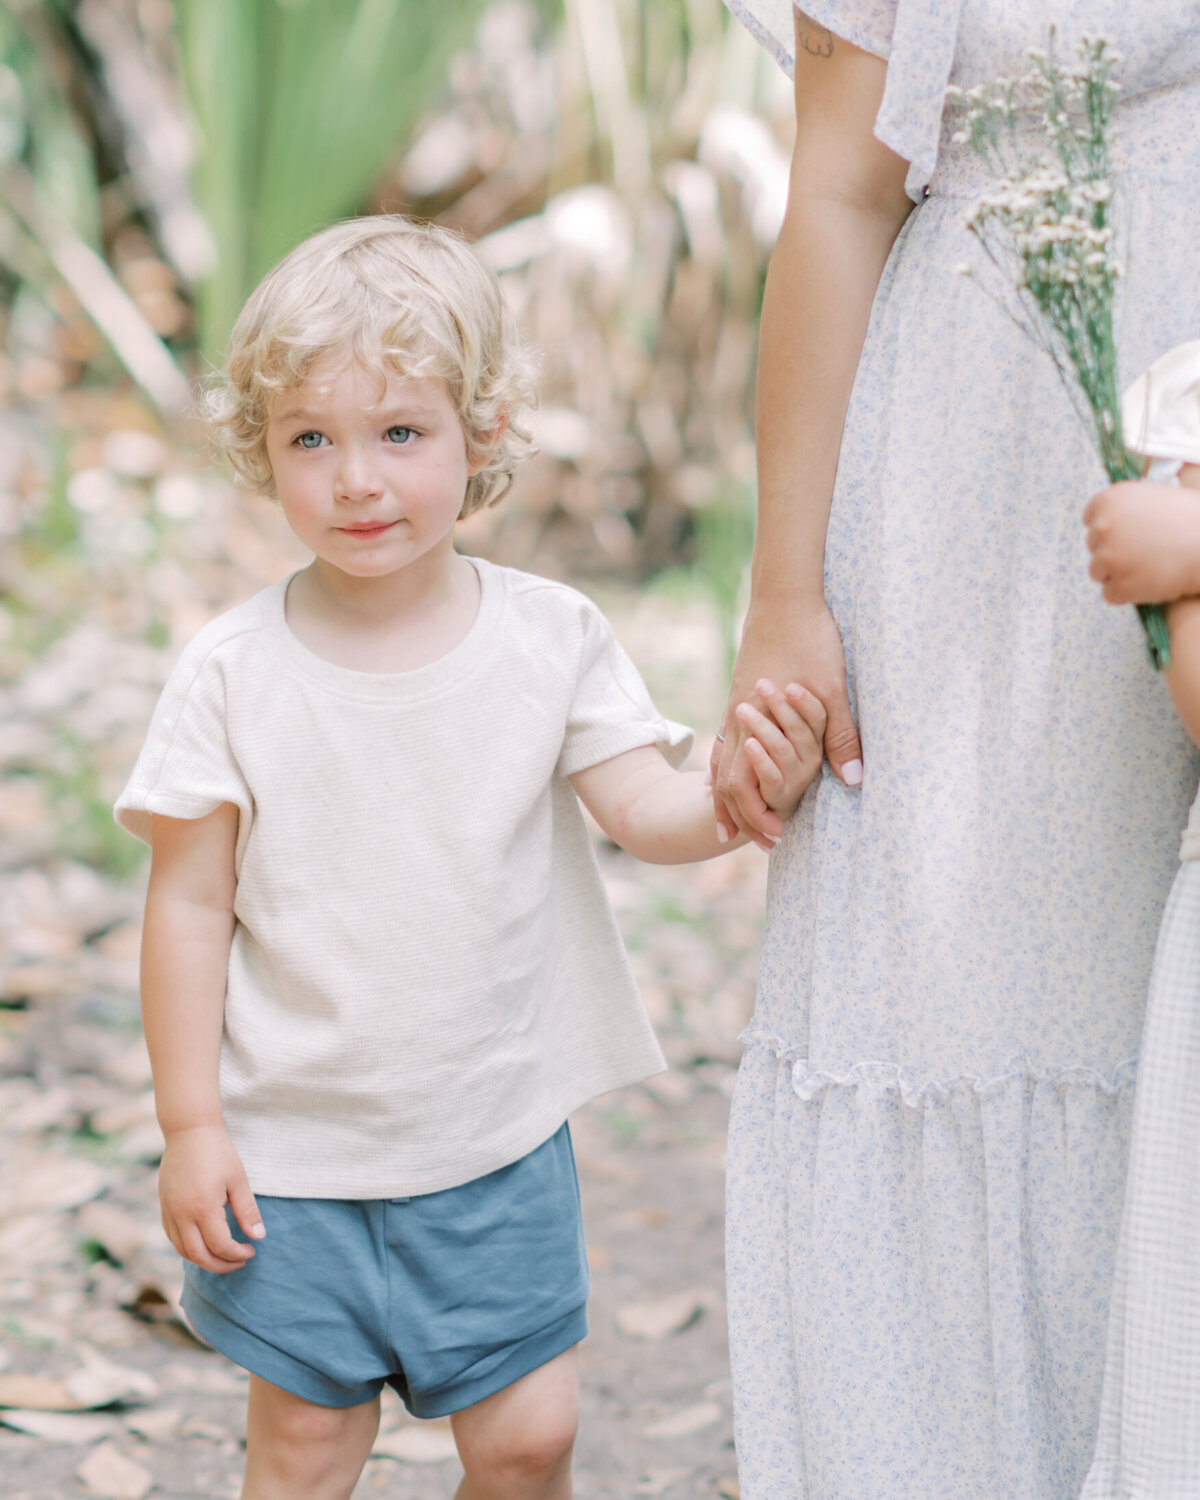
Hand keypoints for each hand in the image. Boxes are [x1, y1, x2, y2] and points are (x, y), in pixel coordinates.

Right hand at [158, 1124, 263, 1272]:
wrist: (188, 1131)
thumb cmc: (217, 1152)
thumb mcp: (238, 1179)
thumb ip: (247, 1211)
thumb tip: (258, 1237)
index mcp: (202, 1208)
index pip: (220, 1246)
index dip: (237, 1254)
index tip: (251, 1250)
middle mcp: (181, 1215)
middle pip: (199, 1256)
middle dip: (221, 1265)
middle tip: (240, 1261)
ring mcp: (169, 1212)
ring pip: (183, 1251)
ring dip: (204, 1260)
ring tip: (224, 1257)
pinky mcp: (164, 1208)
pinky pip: (173, 1239)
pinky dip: (189, 1249)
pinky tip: (204, 1245)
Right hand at [711, 598, 860, 842]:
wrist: (785, 593)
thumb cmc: (810, 638)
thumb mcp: (833, 690)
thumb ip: (841, 736)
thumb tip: (853, 780)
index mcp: (757, 721)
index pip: (742, 782)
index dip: (754, 814)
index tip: (771, 838)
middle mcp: (739, 716)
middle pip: (724, 777)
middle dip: (735, 812)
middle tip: (743, 841)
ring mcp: (736, 702)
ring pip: (720, 757)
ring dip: (725, 791)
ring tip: (726, 819)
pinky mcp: (740, 689)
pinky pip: (724, 736)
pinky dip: (722, 761)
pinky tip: (725, 767)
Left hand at [1084, 475, 1199, 603]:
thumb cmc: (1192, 518)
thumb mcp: (1153, 496)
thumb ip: (1126, 507)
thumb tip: (1106, 521)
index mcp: (1110, 500)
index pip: (1091, 519)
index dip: (1110, 530)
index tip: (1127, 536)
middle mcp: (1103, 527)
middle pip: (1094, 546)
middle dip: (1114, 551)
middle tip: (1145, 553)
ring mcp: (1109, 558)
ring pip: (1098, 572)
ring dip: (1118, 573)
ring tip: (1148, 568)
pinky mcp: (1120, 585)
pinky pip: (1111, 594)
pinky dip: (1127, 593)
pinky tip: (1150, 583)